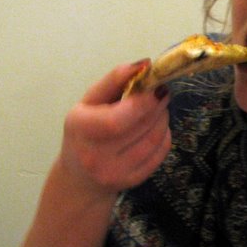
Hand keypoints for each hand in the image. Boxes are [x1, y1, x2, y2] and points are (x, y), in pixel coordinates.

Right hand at [58, 60, 171, 196]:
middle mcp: (95, 156)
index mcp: (81, 129)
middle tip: (161, 93)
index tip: (155, 87)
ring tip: (159, 109)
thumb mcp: (88, 102)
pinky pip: (160, 154)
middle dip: (157, 106)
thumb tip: (144, 64)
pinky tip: (157, 127)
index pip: (117, 120)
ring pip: (154, 140)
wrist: (81, 178)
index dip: (142, 103)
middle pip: (140, 128)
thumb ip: (113, 80)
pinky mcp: (133, 181)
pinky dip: (165, 136)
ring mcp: (115, 173)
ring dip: (163, 119)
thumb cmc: (84, 133)